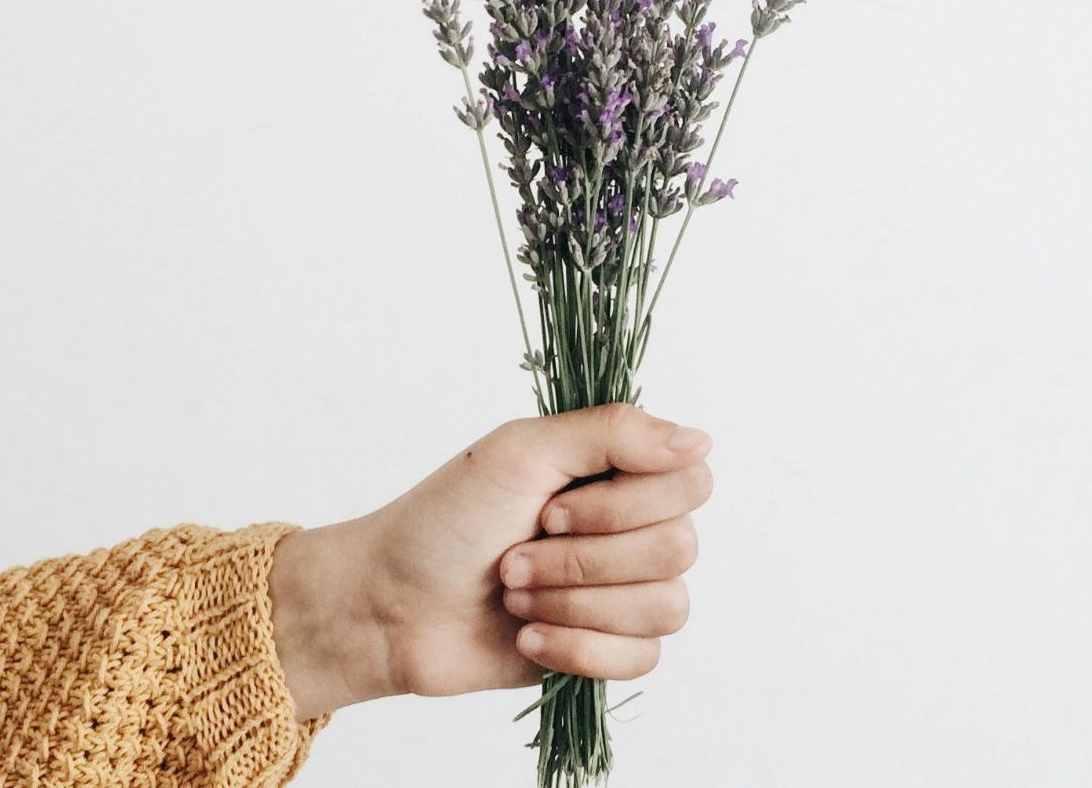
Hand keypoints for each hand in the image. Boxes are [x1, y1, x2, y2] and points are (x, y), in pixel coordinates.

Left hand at [267, 403, 714, 718]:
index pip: (690, 482)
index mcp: (618, 470)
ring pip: (665, 607)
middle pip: (678, 549)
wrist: (391, 605)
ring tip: (514, 595)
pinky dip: (576, 649)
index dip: (625, 505)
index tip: (549, 509)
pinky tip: (527, 637)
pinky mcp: (608, 648)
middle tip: (514, 556)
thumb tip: (700, 439)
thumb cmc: (444, 520)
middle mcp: (632, 527)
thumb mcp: (521, 451)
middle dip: (582, 559)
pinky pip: (642, 658)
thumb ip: (614, 433)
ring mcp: (622, 590)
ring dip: (574, 604)